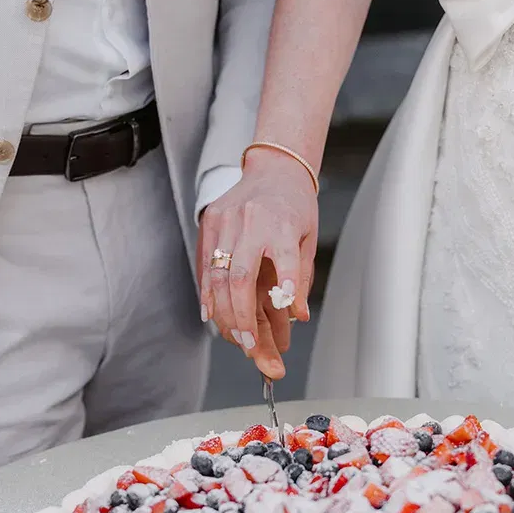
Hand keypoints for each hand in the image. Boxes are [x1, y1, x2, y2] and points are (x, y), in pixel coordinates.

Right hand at [198, 152, 317, 378]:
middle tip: (249, 344)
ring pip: (217, 275)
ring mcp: (226, 221)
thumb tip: (299, 314)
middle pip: (241, 276)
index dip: (287, 283)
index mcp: (283, 223)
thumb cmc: (295, 206)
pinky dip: (207, 293)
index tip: (289, 308)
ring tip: (234, 336)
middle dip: (243, 315)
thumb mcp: (308, 238)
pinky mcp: (210, 222)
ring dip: (224, 312)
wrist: (274, 169)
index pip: (285, 257)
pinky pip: (205, 265)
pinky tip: (211, 314)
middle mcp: (252, 221)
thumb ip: (301, 277)